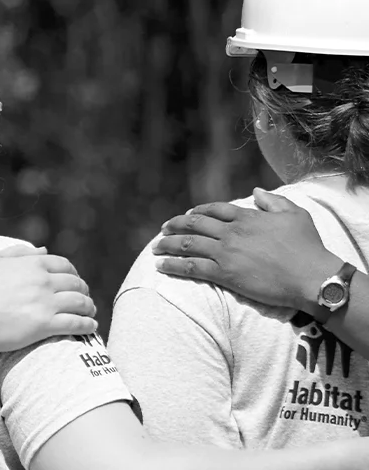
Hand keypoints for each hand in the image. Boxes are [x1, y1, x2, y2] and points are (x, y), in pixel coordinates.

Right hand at [0, 247, 96, 351]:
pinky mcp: (45, 325)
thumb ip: (18, 252)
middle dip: (84, 290)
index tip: (73, 281)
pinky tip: (91, 326)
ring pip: (80, 302)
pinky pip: (76, 323)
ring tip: (90, 311)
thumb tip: (44, 250)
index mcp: (32, 264)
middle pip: (76, 283)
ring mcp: (46, 303)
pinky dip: (88, 324)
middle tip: (84, 297)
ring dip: (89, 306)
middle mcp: (43, 281)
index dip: (73, 273)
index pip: (64, 265)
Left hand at [154, 190, 337, 314]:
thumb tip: (255, 192)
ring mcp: (226, 252)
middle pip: (194, 225)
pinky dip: (173, 265)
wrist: (312, 277)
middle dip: (175, 225)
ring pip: (187, 244)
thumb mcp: (295, 215)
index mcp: (247, 217)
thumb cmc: (309, 247)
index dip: (197, 212)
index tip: (188, 215)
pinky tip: (161, 266)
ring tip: (156, 247)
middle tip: (163, 229)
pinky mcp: (224, 273)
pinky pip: (191, 267)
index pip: (214, 209)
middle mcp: (232, 232)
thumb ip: (274, 201)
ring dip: (167, 244)